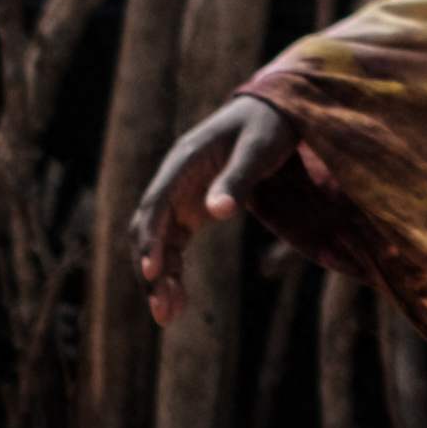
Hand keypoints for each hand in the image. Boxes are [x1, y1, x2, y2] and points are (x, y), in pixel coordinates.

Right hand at [132, 96, 298, 324]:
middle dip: (150, 269)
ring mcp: (180, 198)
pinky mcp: (191, 211)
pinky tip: (179, 301)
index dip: (151, 238)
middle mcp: (174, 181)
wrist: (277, 111)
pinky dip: (173, 272)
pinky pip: (174, 246)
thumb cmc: (268, 125)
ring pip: (158, 243)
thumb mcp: (259, 148)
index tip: (152, 271)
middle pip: (149, 229)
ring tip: (167, 316)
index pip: (157, 203)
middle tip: (162, 309)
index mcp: (184, 161)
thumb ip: (238, 179)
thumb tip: (216, 213)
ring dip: (159, 278)